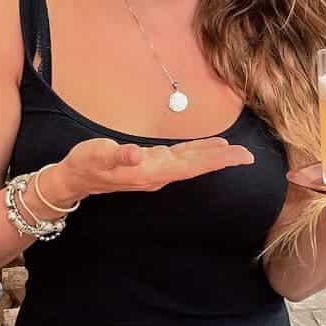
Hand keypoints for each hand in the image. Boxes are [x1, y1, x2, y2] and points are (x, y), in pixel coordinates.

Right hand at [43, 137, 254, 203]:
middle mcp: (159, 173)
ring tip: (236, 151)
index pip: (192, 166)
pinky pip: (182, 157)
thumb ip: (118, 155)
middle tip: (250, 156)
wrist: (75, 178)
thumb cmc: (86, 164)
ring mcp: (156, 169)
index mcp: (151, 171)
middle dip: (223, 160)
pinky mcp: (152, 163)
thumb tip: (136, 153)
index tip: (239, 158)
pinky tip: (208, 148)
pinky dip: (198, 152)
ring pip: (192, 162)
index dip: (216, 161)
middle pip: (197, 166)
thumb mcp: (99, 155)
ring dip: (214, 157)